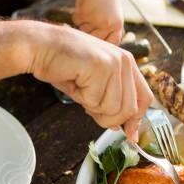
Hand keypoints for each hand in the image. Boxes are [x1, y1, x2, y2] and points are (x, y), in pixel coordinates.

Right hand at [29, 24, 151, 140]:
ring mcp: (113, 63)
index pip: (145, 98)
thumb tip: (127, 130)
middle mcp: (124, 61)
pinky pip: (94, 101)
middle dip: (108, 117)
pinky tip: (73, 80)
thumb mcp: (96, 86)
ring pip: (112, 108)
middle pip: (129, 110)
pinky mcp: (100, 67)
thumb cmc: (64, 66)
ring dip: (91, 106)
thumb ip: (114, 103)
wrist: (38, 47)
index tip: (131, 136)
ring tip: (80, 87)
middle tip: (87, 104)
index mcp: (127, 63)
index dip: (137, 120)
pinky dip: (80, 98)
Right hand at [73, 0, 123, 45]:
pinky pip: (76, 22)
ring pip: (83, 31)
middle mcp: (109, 24)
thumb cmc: (105, 1)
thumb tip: (98, 49)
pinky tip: (84, 6)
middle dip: (90, 33)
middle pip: (94, 40)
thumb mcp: (112, 16)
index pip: (111, 44)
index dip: (104, 45)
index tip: (98, 44)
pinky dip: (76, 16)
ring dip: (82, 23)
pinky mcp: (85, 14)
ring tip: (89, 11)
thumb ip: (109, 31)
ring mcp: (97, 20)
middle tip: (91, 20)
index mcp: (118, 26)